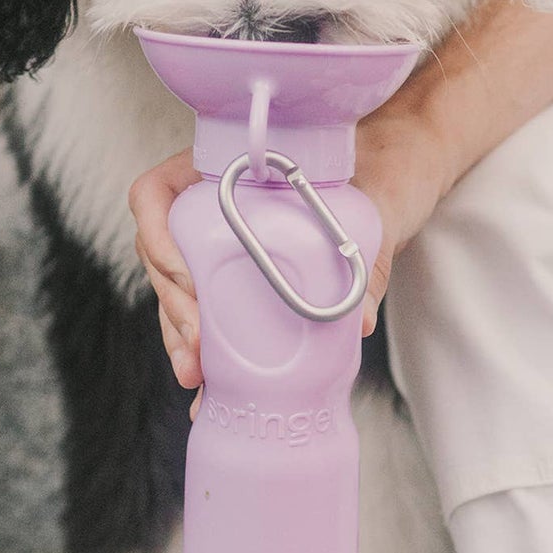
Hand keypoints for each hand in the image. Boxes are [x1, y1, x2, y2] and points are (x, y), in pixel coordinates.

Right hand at [128, 94, 454, 401]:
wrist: (396, 182)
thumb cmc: (379, 172)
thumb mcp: (375, 203)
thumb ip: (370, 254)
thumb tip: (361, 320)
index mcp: (223, 166)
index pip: (156, 194)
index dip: (157, 237)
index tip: (185, 278)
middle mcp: (210, 203)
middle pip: (162, 254)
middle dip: (173, 307)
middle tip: (195, 350)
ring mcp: (219, 242)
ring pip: (178, 289)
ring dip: (179, 334)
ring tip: (194, 375)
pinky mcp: (237, 277)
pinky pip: (207, 309)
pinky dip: (205, 346)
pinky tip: (209, 386)